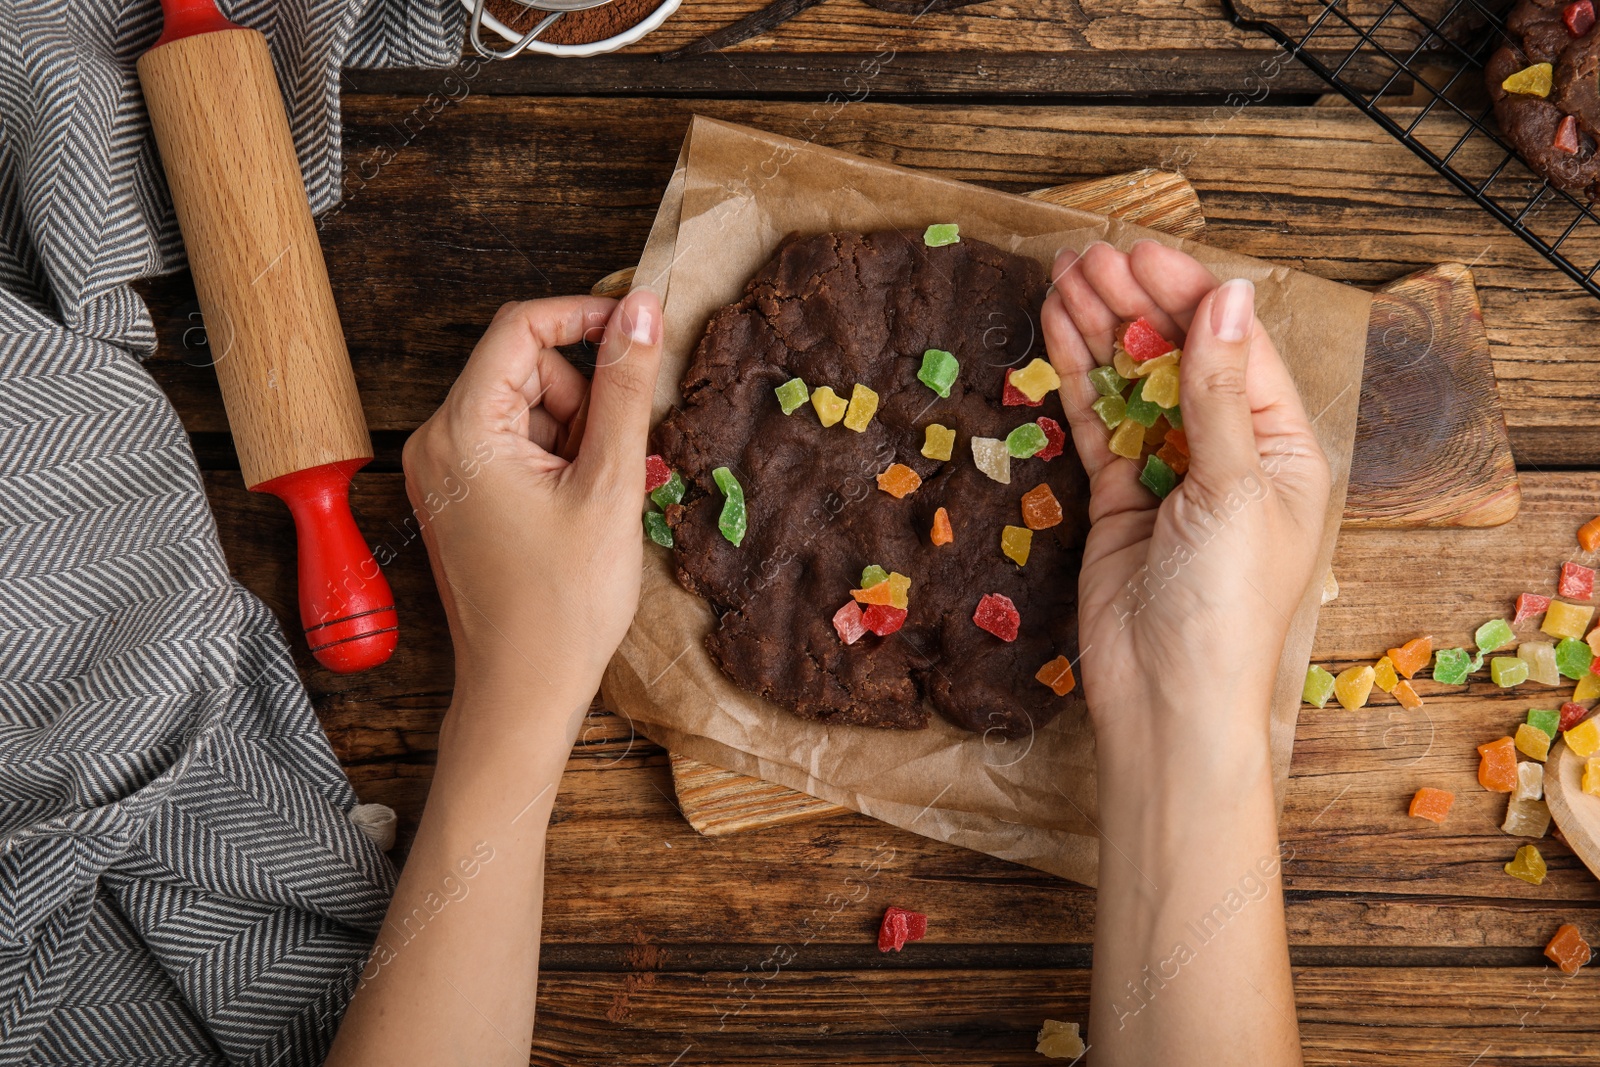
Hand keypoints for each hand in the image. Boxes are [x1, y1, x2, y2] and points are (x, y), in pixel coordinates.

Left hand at [402, 288, 663, 715]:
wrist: (524, 690)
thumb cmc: (563, 604)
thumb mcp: (609, 485)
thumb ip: (624, 388)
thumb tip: (640, 309)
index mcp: (462, 431)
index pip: (521, 328)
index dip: (585, 317)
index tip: (639, 329)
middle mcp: (437, 442)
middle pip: (525, 368)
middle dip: (585, 397)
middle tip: (622, 454)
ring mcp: (444, 472)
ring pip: (527, 408)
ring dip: (578, 433)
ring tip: (602, 494)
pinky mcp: (459, 497)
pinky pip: (515, 445)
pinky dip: (559, 460)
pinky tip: (584, 506)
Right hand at [1042, 241, 1330, 766]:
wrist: (1166, 698)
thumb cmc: (1223, 604)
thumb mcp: (1233, 487)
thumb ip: (1217, 390)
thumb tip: (1229, 295)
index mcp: (1284, 448)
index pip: (1235, 349)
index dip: (1188, 296)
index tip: (1140, 254)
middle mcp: (1231, 452)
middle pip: (1181, 356)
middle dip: (1138, 304)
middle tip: (1088, 255)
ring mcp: (1172, 473)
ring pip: (1134, 382)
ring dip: (1102, 329)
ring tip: (1064, 275)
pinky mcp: (1121, 498)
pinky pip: (1100, 423)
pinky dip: (1079, 377)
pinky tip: (1058, 329)